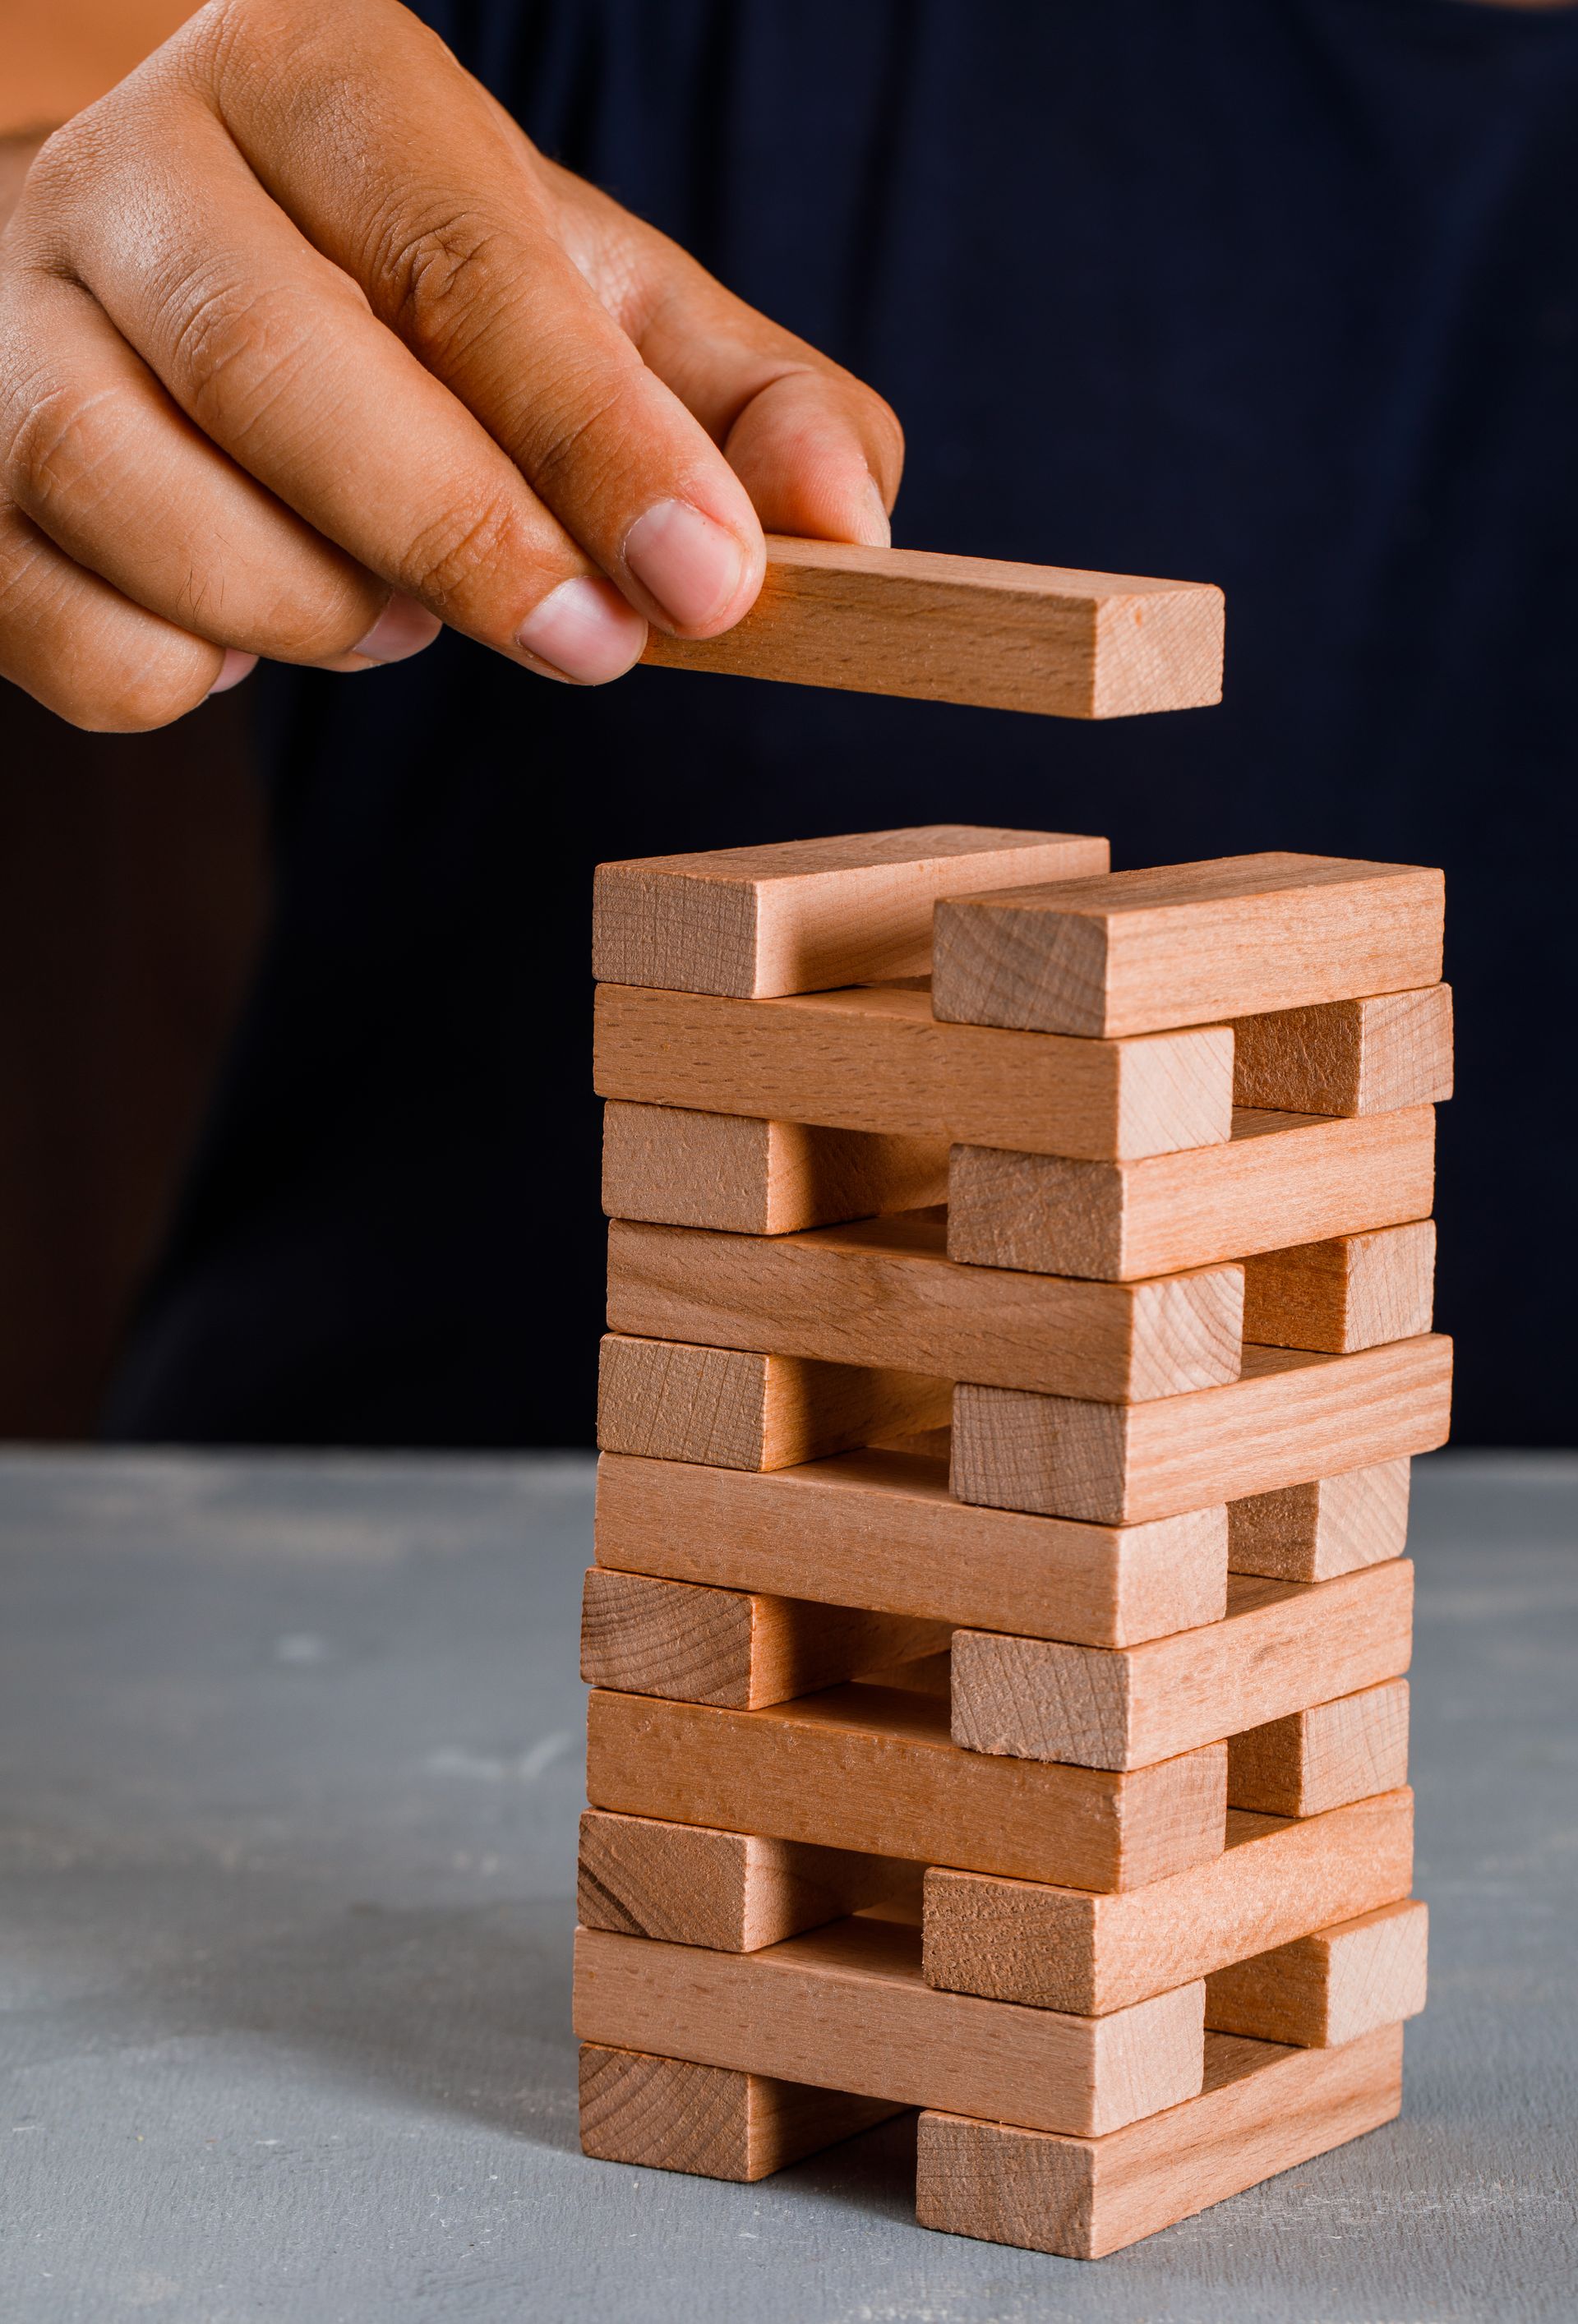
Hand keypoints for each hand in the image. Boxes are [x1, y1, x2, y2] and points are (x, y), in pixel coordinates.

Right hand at [0, 0, 900, 728]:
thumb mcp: (575, 290)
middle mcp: (130, 174)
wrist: (140, 251)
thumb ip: (726, 395)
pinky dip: (199, 678)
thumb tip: (846, 526)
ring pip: (157, 520)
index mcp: (315, 82)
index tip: (710, 582)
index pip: (462, 257)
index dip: (599, 436)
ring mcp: (4, 325)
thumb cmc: (390, 283)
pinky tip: (243, 608)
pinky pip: (94, 651)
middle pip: (282, 374)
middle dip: (463, 543)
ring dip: (325, 616)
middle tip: (586, 640)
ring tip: (393, 597)